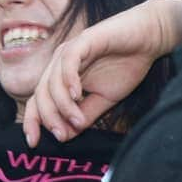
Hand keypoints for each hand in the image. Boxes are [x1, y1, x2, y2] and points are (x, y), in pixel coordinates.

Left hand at [22, 0, 181, 146]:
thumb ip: (85, 115)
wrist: (149, 39)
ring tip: (78, 121)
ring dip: (63, 105)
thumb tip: (65, 136)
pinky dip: (69, 80)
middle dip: (48, 117)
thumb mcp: (104, 99)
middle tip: (62, 136)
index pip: (38, 100)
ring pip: (53, 81)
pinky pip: (69, 61)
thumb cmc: (126, 66)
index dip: (32, 121)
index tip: (33, 142)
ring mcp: (70, 51)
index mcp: (61, 77)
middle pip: (41, 93)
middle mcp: (59, 63)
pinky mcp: (84, 40)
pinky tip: (77, 95)